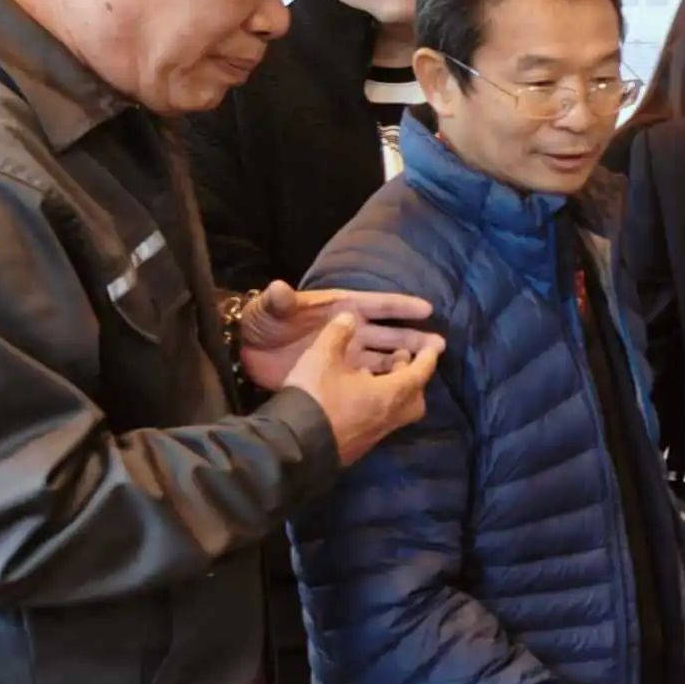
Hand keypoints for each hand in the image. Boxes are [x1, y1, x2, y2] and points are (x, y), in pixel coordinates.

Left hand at [237, 282, 434, 389]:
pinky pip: (366, 381)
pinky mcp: (336, 376)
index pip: (376, 305)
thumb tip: (279, 290)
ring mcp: (345, 355)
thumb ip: (278, 301)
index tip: (427, 309)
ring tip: (428, 369)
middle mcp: (350, 331)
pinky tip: (399, 393)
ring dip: (404, 362)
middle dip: (413, 338)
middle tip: (439, 345)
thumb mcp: (269, 308)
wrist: (245, 350)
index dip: (401, 306)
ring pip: (383, 359)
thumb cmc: (262, 322)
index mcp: (340, 308)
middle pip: (388, 334)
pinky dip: (383, 385)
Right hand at [283, 313, 441, 465]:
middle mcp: (389, 417)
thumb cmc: (315, 397)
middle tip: (400, 361)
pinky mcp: (358, 447)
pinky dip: (376, 406)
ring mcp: (374, 435)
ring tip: (374, 376)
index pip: (419, 373)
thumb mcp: (322, 357)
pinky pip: (378, 422)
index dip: (427, 358)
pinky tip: (355, 398)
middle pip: (414, 398)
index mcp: (390, 393)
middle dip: (412, 378)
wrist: (294, 445)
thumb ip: (337, 334)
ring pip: (396, 412)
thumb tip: (349, 317)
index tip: (433, 347)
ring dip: (393, 393)